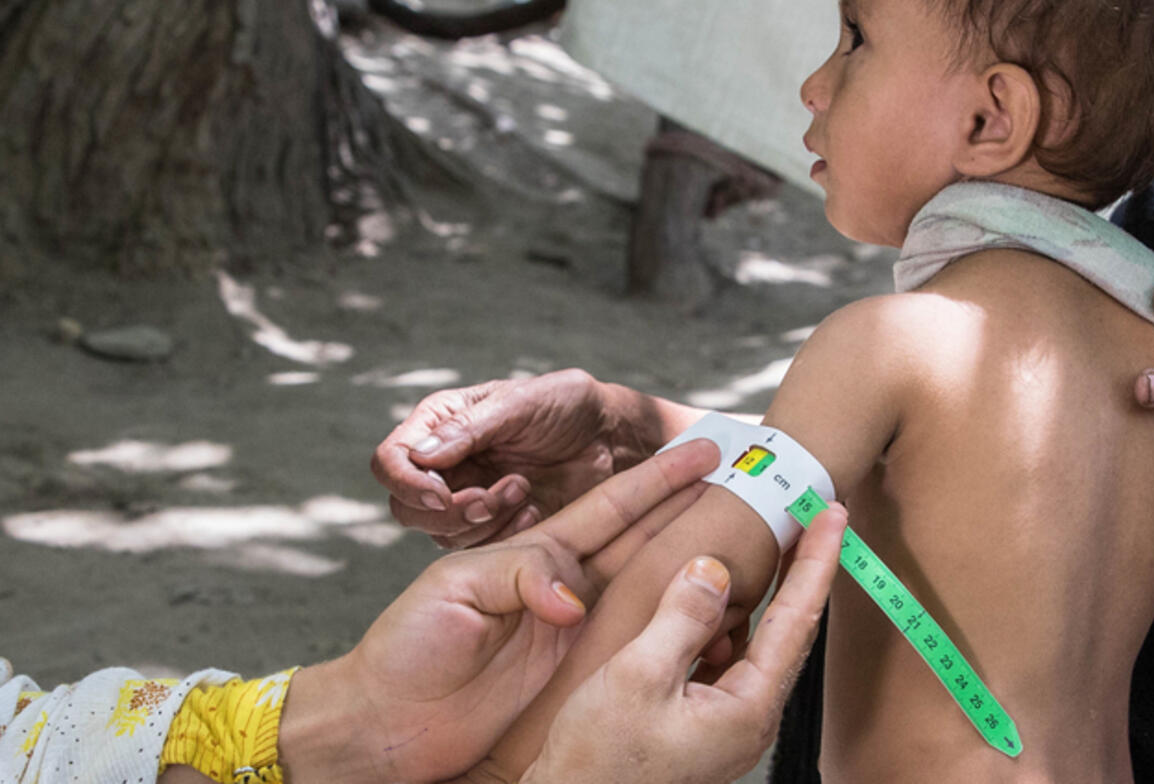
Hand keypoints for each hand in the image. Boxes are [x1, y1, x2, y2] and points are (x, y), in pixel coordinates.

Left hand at [281, 438, 718, 783]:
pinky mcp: (575, 680)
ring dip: (693, 565)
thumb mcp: (456, 590)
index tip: (703, 450)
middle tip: (745, 483)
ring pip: (649, 591)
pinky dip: (672, 632)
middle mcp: (564, 587)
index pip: (612, 505)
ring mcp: (573, 634)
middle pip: (644, 539)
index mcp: (536, 552)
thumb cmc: (407, 648)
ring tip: (743, 543)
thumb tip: (578, 599)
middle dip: (693, 508)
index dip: (658, 478)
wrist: (386, 725)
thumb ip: (520, 575)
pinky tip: (706, 621)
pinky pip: (633, 648)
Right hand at [371, 370, 694, 547]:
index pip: (390, 459)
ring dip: (478, 522)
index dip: (406, 482)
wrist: (612, 438)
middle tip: (488, 500)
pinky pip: (475, 550)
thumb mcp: (523, 403)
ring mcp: (466, 496)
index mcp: (442, 423)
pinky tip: (533, 512)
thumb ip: (473, 428)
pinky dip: (501, 538)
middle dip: (445, 510)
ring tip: (523, 493)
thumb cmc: (569, 405)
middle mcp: (445, 462)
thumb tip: (422, 455)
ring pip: (437, 533)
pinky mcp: (492, 527)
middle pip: (404, 505)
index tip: (442, 494)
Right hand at [517, 503, 846, 783]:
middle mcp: (748, 716)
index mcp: (746, 708)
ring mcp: (727, 721)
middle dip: (804, 567)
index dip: (816, 560)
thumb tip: (713, 569)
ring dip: (768, 588)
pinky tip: (716, 595)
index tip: (833, 512)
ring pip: (758, 639)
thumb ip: (682, 617)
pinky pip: (730, 654)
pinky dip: (732, 615)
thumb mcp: (639, 675)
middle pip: (788, 627)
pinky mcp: (702, 720)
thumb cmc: (601, 760)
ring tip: (777, 541)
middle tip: (816, 514)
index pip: (796, 618)